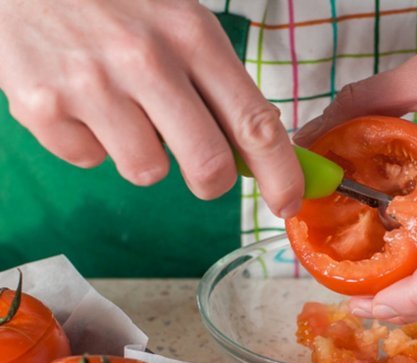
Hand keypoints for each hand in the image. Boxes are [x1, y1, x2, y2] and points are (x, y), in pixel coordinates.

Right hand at [0, 0, 301, 213]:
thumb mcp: (178, 17)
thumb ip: (216, 81)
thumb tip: (253, 152)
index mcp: (192, 35)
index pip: (255, 122)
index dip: (280, 174)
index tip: (288, 203)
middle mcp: (146, 61)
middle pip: (208, 165)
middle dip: (213, 181)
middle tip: (204, 170)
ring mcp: (91, 85)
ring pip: (147, 171)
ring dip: (143, 154)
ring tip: (122, 107)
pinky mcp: (41, 106)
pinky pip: (89, 160)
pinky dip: (90, 141)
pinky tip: (79, 100)